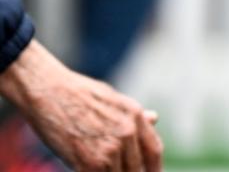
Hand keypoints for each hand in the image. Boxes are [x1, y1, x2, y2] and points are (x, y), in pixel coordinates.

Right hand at [0, 40, 162, 171]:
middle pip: (137, 169)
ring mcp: (109, 150)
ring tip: (100, 168)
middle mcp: (127, 133)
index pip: (153, 151)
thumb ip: (134, 115)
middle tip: (121, 171)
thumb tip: (154, 119)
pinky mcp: (88, 163)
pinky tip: (87, 170)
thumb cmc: (77, 94)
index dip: (153, 168)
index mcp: (135, 116)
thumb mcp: (113, 99)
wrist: (48, 92)